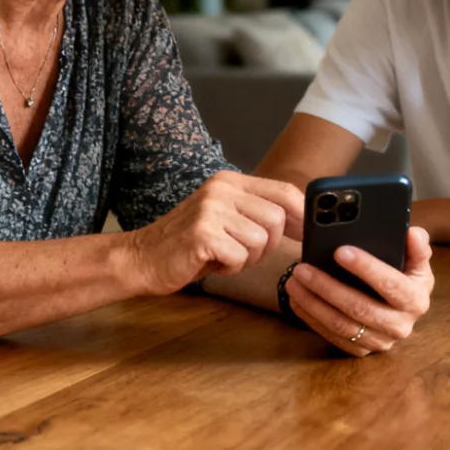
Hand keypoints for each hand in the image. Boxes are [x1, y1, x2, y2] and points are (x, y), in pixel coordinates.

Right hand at [118, 171, 304, 295]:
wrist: (141, 258)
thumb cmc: (189, 244)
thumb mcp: (225, 218)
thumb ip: (257, 213)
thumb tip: (303, 221)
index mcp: (230, 181)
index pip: (283, 191)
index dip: (302, 215)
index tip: (307, 234)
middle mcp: (222, 189)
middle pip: (277, 219)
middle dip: (268, 245)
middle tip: (242, 252)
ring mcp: (211, 209)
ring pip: (262, 240)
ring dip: (248, 258)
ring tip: (223, 255)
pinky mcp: (203, 233)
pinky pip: (241, 257)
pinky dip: (231, 267)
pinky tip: (212, 262)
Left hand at [286, 227, 433, 356]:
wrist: (402, 309)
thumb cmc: (406, 278)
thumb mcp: (417, 261)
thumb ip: (417, 247)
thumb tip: (412, 233)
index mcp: (416, 300)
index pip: (390, 284)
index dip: (366, 268)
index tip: (340, 251)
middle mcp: (401, 325)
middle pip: (359, 308)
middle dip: (327, 287)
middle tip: (303, 269)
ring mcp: (380, 341)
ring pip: (341, 325)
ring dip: (313, 303)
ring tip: (294, 281)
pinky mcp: (361, 350)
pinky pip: (333, 337)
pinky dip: (312, 318)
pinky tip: (297, 300)